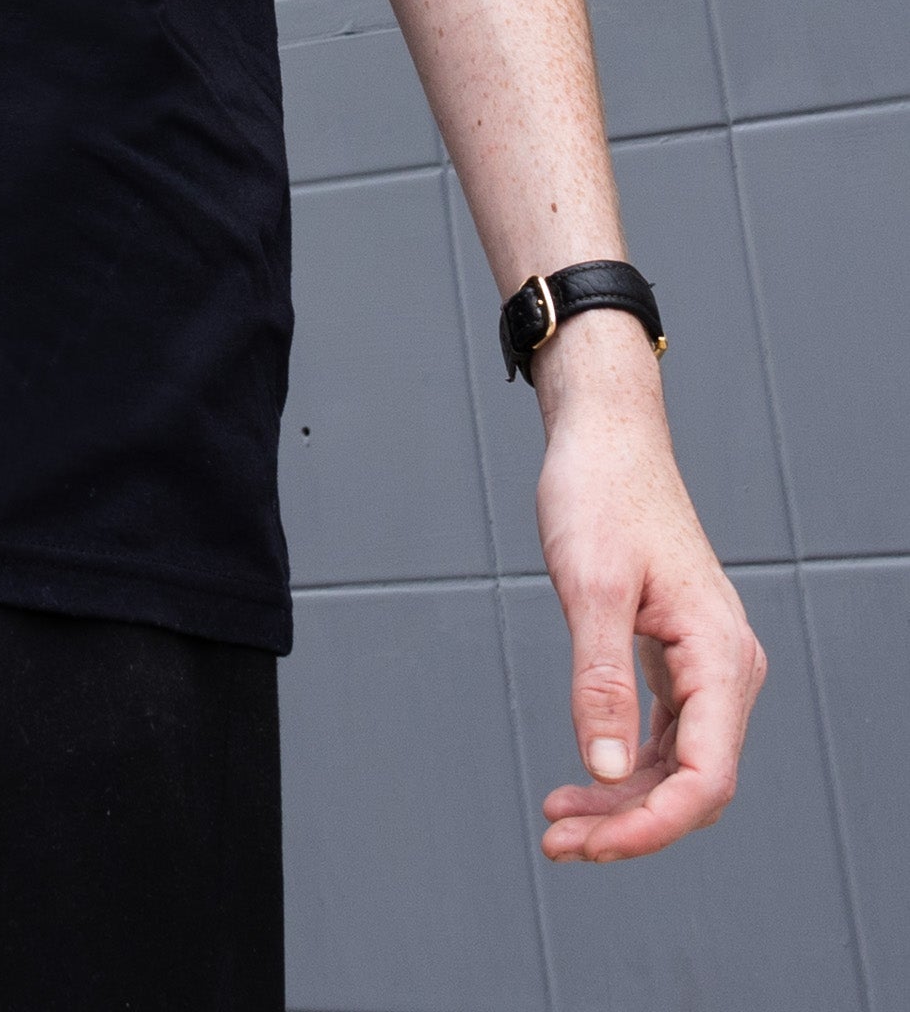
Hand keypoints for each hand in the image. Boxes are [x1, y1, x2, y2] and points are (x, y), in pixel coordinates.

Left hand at [532, 317, 766, 861]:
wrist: (606, 437)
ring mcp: (707, 665)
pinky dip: (627, 768)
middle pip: (695, 783)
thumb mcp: (590, 585)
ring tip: (559, 825)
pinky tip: (584, 784)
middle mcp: (727, 667)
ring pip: (681, 766)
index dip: (652, 826)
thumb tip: (607, 773)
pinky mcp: (680, 657)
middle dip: (630, 825)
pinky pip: (668, 737)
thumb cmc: (599, 494)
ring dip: (625, 805)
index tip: (591, 846)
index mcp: (719, 653)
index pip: (706, 777)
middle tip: (557, 843)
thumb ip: (600, 680)